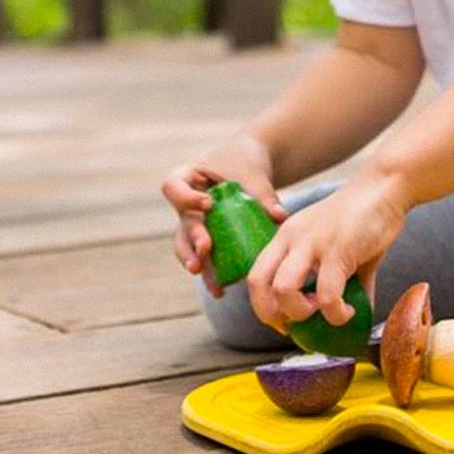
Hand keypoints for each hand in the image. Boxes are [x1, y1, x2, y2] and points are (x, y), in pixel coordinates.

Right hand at [160, 135, 286, 295]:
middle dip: (193, 240)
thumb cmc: (246, 163)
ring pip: (187, 247)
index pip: (173, 188)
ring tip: (208, 281)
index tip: (208, 204)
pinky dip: (212, 273)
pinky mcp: (207, 239)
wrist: (248, 165)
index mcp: (187, 178)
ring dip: (196, 263)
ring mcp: (193, 224)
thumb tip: (280, 216)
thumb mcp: (253, 174)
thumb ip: (263, 194)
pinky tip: (221, 290)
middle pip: (181, 224)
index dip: (186, 198)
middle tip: (205, 249)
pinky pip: (205, 257)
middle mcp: (184, 205)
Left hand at [247, 168, 409, 334]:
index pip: (255, 275)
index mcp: (286, 237)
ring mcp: (312, 243)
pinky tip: (348, 312)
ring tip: (322, 313)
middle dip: (270, 314)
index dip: (263, 306)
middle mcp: (292, 238)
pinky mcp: (337, 250)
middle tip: (294, 326)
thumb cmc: (364, 218)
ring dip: (299, 313)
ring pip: (283, 290)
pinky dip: (335, 314)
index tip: (284, 321)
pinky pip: (327, 295)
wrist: (385, 188)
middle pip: (258, 283)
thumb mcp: (341, 249)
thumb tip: (356, 316)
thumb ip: (343, 282)